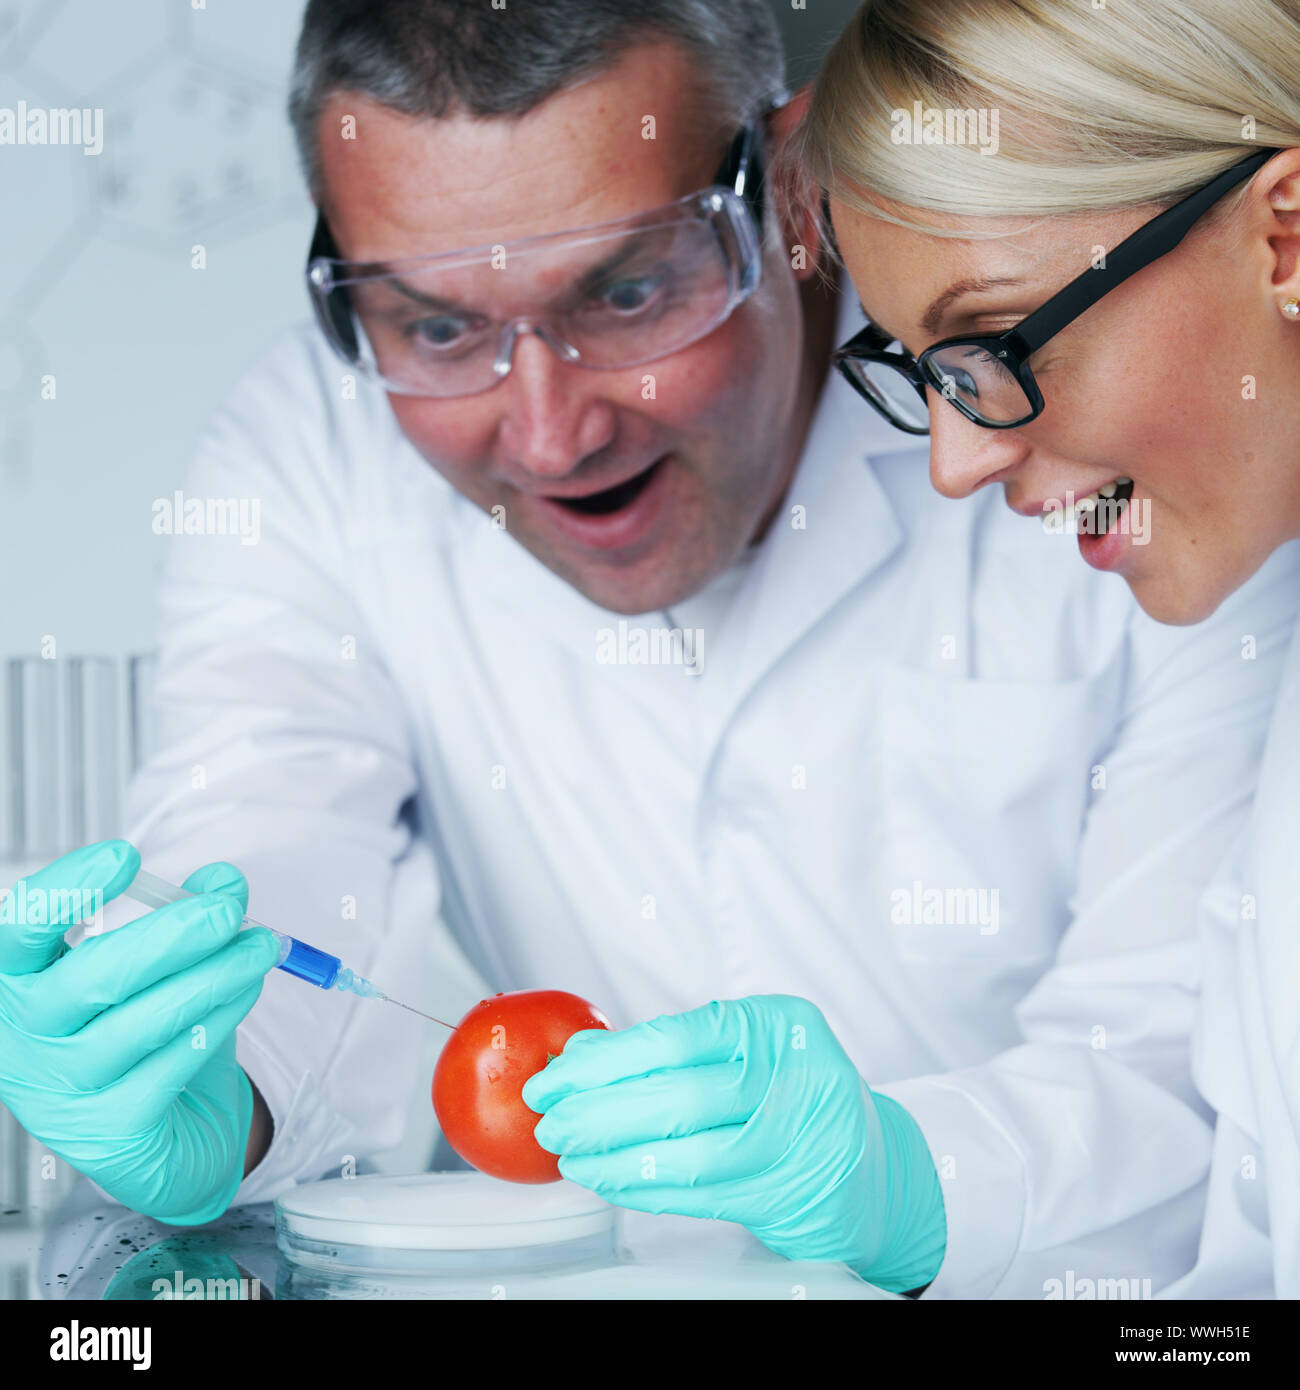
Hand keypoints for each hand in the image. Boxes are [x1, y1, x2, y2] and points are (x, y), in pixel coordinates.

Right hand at [0, 840, 280, 1224]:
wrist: (161, 1131)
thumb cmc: (143, 1028)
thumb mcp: (157, 965)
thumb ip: (187, 914)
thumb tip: (225, 880)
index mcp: (18, 983)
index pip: (16, 930)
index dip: (64, 892)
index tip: (124, 855)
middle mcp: (24, 1040)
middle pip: (89, 978)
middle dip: (168, 937)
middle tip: (226, 912)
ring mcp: (63, 1091)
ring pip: (142, 1022)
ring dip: (213, 976)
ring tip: (260, 946)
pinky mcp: (111, 1131)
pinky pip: (172, 1063)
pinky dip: (218, 1017)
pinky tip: (245, 990)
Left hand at [522, 994, 946, 1291]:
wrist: (871, 1167)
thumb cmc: (793, 1096)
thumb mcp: (747, 1050)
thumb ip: (672, 1048)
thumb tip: (581, 1054)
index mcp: (780, 1023)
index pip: (676, 1037)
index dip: (605, 1060)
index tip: (557, 1075)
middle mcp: (797, 1075)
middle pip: (678, 1094)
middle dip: (598, 1110)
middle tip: (551, 1118)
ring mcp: (798, 1138)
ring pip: (688, 1149)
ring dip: (615, 1155)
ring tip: (570, 1153)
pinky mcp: (787, 1193)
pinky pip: (699, 1192)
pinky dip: (644, 1186)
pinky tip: (610, 1178)